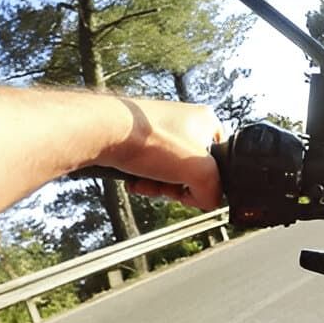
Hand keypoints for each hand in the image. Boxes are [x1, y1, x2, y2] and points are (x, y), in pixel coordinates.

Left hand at [98, 98, 224, 210]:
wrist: (103, 131)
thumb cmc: (149, 140)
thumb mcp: (201, 172)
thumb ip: (214, 192)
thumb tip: (206, 201)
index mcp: (207, 120)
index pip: (220, 162)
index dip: (207, 181)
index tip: (191, 187)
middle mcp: (184, 121)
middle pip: (192, 170)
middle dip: (177, 186)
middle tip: (166, 186)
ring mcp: (159, 129)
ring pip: (169, 172)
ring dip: (158, 186)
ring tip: (146, 182)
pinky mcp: (137, 138)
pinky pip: (148, 168)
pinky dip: (143, 179)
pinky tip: (134, 179)